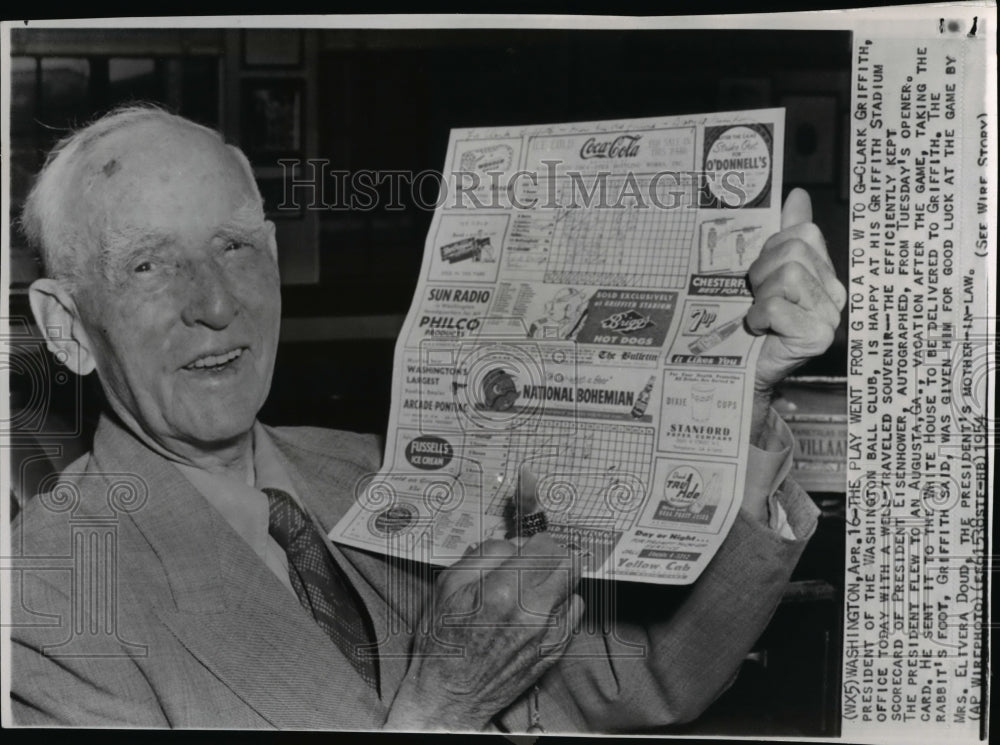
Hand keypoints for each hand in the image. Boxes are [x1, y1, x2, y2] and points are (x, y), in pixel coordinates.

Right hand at [385, 534, 583, 729]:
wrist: (449, 694)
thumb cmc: (443, 643)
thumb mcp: (449, 585)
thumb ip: (485, 554)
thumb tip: (512, 544)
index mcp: (504, 590)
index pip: (545, 546)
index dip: (534, 541)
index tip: (526, 545)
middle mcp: (533, 611)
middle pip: (569, 563)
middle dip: (552, 556)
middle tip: (535, 561)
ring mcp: (548, 633)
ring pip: (574, 587)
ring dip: (556, 582)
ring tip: (532, 589)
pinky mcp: (555, 651)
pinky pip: (573, 614)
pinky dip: (559, 606)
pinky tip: (536, 611)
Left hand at [746, 188, 845, 439]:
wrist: (747, 368)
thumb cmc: (758, 320)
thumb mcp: (768, 271)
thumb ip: (786, 233)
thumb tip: (797, 194)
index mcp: (826, 274)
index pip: (803, 234)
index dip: (772, 250)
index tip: (764, 275)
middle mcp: (835, 294)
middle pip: (794, 252)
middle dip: (764, 273)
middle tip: (760, 298)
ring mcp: (829, 316)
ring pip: (787, 277)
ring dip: (762, 296)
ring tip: (762, 315)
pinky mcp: (816, 337)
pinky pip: (777, 306)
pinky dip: (760, 317)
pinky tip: (762, 330)